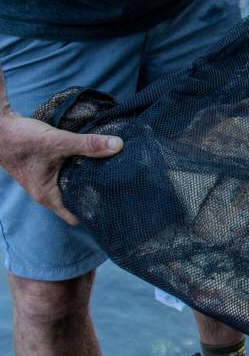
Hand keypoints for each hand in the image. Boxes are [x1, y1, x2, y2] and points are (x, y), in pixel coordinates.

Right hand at [0, 68, 122, 224]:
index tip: (115, 204)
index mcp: (47, 196)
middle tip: (120, 187)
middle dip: (96, 195)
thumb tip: (118, 145)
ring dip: (89, 180)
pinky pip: (69, 174)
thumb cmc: (21, 138)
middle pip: (77, 201)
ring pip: (73, 186)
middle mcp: (47, 192)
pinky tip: (96, 160)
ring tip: (113, 174)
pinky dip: (81, 169)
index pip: (75, 216)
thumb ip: (88, 145)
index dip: (94, 213)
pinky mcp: (47, 168)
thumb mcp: (58, 141)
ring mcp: (46, 180)